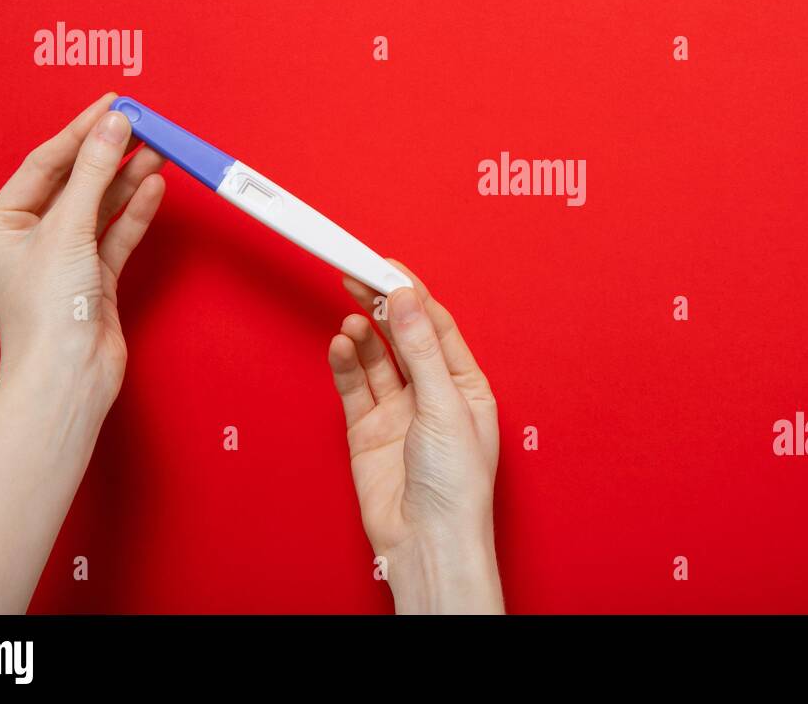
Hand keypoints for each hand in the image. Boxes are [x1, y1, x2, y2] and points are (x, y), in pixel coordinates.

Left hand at [0, 93, 165, 406]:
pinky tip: (154, 186)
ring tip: (157, 148)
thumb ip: (96, 173)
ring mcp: (64, 258)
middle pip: (75, 182)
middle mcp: (28, 240)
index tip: (112, 104)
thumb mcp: (69, 229)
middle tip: (141, 123)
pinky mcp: (95, 277)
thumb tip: (114, 126)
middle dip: (109, 153)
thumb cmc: (46, 314)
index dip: (81, 131)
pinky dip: (137, 210)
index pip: (45, 163)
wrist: (69, 374)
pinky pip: (118, 232)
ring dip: (128, 177)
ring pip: (101, 205)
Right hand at [328, 264, 502, 613]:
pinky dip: (346, 363)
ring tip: (350, 315)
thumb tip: (407, 298)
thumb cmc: (455, 484)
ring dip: (364, 334)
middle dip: (382, 306)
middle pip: (403, 336)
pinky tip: (341, 344)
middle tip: (357, 274)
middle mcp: (432, 395)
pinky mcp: (368, 431)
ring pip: (377, 359)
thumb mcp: (444, 404)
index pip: (437, 325)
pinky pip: (355, 386)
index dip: (412, 293)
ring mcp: (398, 412)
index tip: (387, 266)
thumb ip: (420, 349)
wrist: (427, 542)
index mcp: (466, 386)